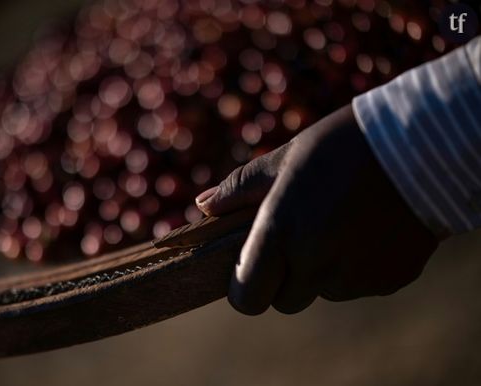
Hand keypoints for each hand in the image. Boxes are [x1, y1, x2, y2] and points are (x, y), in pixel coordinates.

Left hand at [195, 105, 439, 314]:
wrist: (420, 144)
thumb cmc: (340, 145)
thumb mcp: (283, 159)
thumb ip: (239, 190)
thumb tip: (202, 206)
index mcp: (281, 233)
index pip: (246, 298)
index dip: (244, 287)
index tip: (251, 267)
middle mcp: (316, 264)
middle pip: (283, 301)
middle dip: (283, 278)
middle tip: (298, 236)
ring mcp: (355, 277)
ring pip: (322, 292)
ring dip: (322, 270)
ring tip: (338, 224)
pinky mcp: (388, 280)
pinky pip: (358, 285)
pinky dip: (356, 267)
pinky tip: (366, 229)